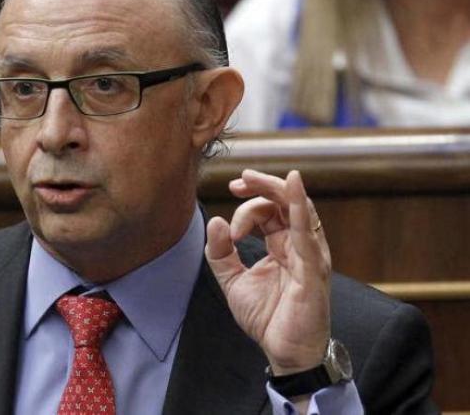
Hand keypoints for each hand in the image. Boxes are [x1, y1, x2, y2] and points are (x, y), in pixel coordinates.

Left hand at [205, 169, 330, 374]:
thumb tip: (215, 221)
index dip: (247, 207)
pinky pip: (307, 232)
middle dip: (262, 185)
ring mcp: (309, 255)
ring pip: (298, 209)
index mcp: (282, 245)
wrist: (285, 352)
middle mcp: (299, 245)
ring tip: (252, 177)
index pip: (268, 211)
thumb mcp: (233, 282)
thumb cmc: (267, 318)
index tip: (229, 229)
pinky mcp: (313, 268)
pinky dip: (300, 206)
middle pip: (285, 202)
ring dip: (276, 188)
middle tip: (239, 179)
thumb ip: (221, 254)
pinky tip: (293, 186)